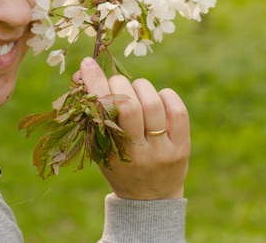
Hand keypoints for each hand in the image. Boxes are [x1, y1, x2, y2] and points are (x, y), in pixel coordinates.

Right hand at [73, 57, 189, 199]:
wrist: (149, 201)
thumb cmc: (119, 166)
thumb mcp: (99, 147)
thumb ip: (91, 114)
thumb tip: (83, 72)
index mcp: (111, 154)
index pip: (103, 111)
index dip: (95, 83)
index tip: (87, 64)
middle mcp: (138, 153)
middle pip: (129, 106)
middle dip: (118, 84)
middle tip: (114, 83)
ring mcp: (163, 150)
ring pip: (152, 103)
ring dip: (140, 87)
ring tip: (134, 90)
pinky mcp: (182, 146)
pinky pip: (177, 110)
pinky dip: (164, 94)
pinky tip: (157, 97)